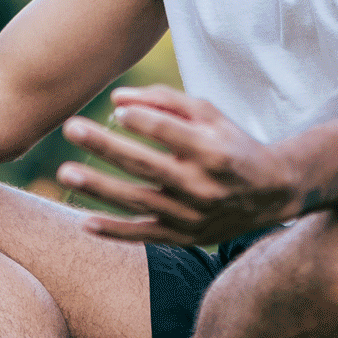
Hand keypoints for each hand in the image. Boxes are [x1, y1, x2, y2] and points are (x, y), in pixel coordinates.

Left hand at [55, 86, 301, 245]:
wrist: (271, 193)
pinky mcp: (186, 238)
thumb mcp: (210, 115)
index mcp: (213, 150)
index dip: (142, 119)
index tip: (115, 109)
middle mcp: (203, 185)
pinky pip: (145, 236)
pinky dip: (115, 231)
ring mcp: (193, 216)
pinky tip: (84, 222)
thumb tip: (116, 100)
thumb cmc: (232, 144)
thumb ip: (165, 101)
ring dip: (100, 188)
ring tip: (66, 171)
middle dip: (106, 146)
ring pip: (139, 201)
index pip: (170, 132)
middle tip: (71, 127)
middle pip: (147, 164)